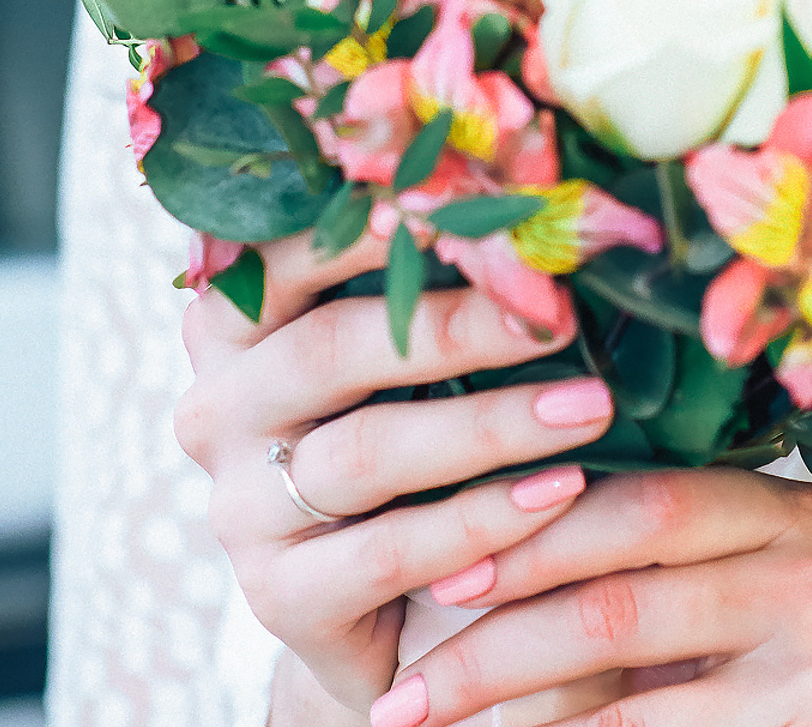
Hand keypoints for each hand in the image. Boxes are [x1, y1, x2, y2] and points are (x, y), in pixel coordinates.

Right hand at [173, 228, 616, 717]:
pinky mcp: (279, 597)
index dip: (373, 229)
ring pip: (368, 450)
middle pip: (331, 347)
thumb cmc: (417, 430)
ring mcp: (241, 508)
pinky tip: (561, 491)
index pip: (288, 254)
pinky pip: (390, 550)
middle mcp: (220, 408)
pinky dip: (485, 517)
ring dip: (492, 424)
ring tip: (591, 407)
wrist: (395, 605)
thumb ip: (436, 281)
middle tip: (559, 313)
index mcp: (238, 323)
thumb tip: (541, 215)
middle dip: (455, 325)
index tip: (473, 205)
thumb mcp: (410, 351)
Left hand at [380, 466, 811, 725]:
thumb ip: (638, 568)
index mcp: (791, 507)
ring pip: (621, 650)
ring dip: (500, 686)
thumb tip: (475, 539)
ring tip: (418, 714)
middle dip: (502, 618)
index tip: (441, 570)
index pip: (645, 492)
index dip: (535, 528)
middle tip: (407, 675)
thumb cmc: (753, 704)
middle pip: (627, 563)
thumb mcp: (708, 620)